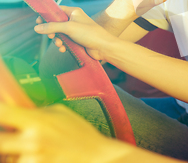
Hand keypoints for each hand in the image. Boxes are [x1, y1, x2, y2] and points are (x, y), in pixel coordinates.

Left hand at [0, 103, 128, 162]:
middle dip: (3, 138)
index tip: (0, 111)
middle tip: (11, 136)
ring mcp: (32, 159)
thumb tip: (15, 109)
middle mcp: (31, 141)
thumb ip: (36, 112)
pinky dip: (26, 161)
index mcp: (37, 121)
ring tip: (36, 150)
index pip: (3, 113)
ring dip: (16, 155)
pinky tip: (41, 158)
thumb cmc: (81, 135)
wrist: (96, 157)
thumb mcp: (61, 113)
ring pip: (9, 158)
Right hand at [34, 6, 116, 60]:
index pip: (56, 10)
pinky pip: (64, 41)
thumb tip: (36, 27)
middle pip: (55, 23)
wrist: (104, 47)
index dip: (46, 15)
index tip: (38, 21)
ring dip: (57, 40)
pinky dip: (62, 45)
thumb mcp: (69, 28)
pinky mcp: (77, 39)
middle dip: (52, 31)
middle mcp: (74, 19)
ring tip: (60, 45)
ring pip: (59, 33)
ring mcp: (75, 30)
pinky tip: (63, 49)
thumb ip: (52, 27)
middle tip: (51, 36)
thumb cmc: (90, 34)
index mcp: (74, 12)